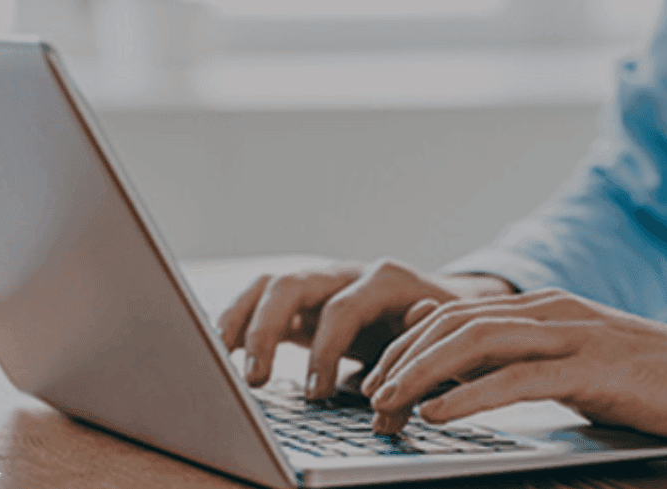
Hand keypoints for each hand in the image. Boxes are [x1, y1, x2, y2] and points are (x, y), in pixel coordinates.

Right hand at [216, 258, 514, 399]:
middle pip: (292, 284)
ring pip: (269, 284)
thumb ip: (424, 348)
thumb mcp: (442, 337)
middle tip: (256, 379)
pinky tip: (221, 347)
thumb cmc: (442, 326)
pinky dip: (239, 319)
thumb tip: (405, 366)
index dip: (325, 352)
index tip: (316, 394)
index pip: (342, 309)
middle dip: (267, 330)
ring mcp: (324, 282)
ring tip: (221, 357)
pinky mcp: (307, 299)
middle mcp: (348, 273)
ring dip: (242, 318)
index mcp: (385, 280)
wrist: (445, 304)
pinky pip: (263, 299)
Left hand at [363, 289, 666, 449]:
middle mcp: (549, 311)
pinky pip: (518, 379)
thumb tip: (456, 354)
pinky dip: (470, 396)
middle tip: (370, 396)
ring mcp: (572, 334)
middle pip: (454, 324)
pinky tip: (439, 414)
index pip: (454, 315)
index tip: (378, 378)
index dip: (408, 344)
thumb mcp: (571, 361)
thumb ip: (517, 353)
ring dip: (423, 374)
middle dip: (403, 358)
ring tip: (388, 404)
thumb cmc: (647, 378)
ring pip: (477, 343)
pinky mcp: (594, 368)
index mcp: (541, 308)